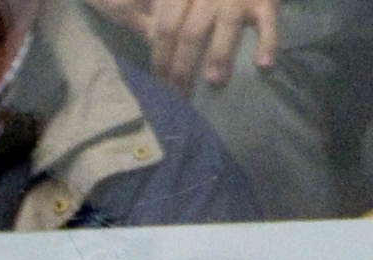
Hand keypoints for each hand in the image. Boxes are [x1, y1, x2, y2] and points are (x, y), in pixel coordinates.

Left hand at [146, 0, 279, 89]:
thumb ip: (159, 14)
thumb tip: (146, 40)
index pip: (165, 28)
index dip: (160, 58)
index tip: (160, 86)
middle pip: (191, 32)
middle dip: (183, 66)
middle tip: (181, 95)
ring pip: (227, 24)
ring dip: (219, 54)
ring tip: (213, 82)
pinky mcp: (266, 0)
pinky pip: (268, 21)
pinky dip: (268, 42)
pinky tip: (264, 65)